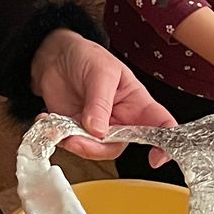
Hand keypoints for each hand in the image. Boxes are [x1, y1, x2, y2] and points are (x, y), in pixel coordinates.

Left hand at [30, 27, 174, 163]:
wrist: (55, 56)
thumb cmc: (86, 56)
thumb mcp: (100, 71)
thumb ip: (100, 101)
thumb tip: (99, 131)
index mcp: (136, 102)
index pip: (160, 125)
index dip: (164, 144)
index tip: (156, 157)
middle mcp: (120, 119)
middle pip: (122, 144)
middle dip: (100, 146)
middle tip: (81, 136)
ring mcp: (98, 127)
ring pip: (96, 150)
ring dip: (78, 144)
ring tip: (62, 128)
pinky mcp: (77, 131)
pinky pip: (73, 145)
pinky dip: (61, 139)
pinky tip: (50, 121)